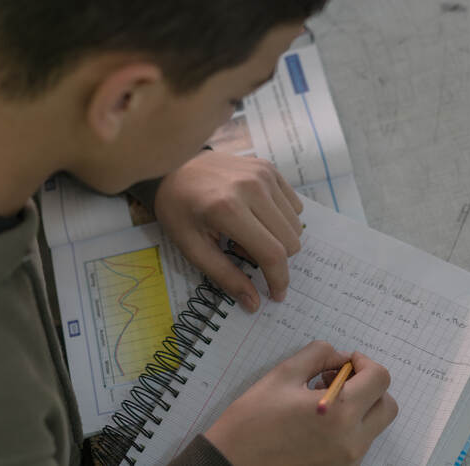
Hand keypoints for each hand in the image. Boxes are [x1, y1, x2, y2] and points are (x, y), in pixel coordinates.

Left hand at [154, 151, 303, 310]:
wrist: (173, 166)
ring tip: (246, 232)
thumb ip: (225, 276)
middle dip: (274, 259)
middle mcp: (252, 188)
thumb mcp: (192, 248)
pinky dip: (281, 219)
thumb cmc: (178, 209)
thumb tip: (254, 303)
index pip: (272, 253)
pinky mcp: (269, 168)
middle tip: (242, 252)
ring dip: (277, 238)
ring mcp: (263, 174)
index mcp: (228, 209)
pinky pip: (294, 205)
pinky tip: (255, 215)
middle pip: (290, 241)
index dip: (279, 280)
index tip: (277, 295)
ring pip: (296, 224)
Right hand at [205, 341, 398, 465]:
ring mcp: (347, 460)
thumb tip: (342, 357)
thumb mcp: (284, 374)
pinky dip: (349, 424)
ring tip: (322, 397)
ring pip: (374, 424)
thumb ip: (319, 355)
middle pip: (387, 405)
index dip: (365, 362)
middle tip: (339, 377)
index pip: (380, 379)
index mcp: (340, 413)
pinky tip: (318, 418)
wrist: (232, 463)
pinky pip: (358, 440)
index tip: (345, 360)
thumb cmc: (253, 419)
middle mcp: (351, 441)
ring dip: (359, 404)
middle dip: (369, 385)